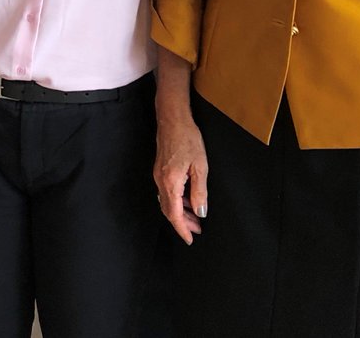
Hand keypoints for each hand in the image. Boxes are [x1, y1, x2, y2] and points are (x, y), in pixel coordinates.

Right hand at [154, 113, 207, 243]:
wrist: (173, 120)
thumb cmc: (188, 139)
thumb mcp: (200, 167)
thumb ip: (200, 192)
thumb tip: (201, 212)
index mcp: (170, 183)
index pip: (174, 214)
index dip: (182, 229)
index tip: (190, 239)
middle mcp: (160, 181)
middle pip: (168, 210)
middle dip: (182, 223)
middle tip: (197, 230)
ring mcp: (158, 175)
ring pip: (167, 201)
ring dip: (180, 212)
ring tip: (195, 217)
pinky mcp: (159, 170)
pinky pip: (166, 192)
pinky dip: (177, 200)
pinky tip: (187, 199)